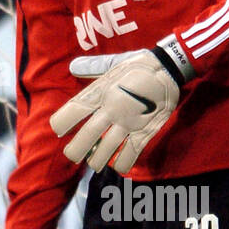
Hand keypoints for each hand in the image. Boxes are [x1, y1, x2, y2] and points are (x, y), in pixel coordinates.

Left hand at [50, 48, 181, 173]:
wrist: (169, 68)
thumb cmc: (139, 65)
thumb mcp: (114, 63)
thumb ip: (93, 67)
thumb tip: (73, 66)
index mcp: (101, 92)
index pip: (73, 111)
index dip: (61, 123)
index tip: (59, 131)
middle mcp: (111, 109)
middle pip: (87, 136)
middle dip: (75, 151)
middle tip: (72, 155)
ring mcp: (128, 122)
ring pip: (106, 150)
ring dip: (96, 160)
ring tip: (94, 162)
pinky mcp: (144, 131)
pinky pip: (130, 154)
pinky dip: (121, 164)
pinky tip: (116, 165)